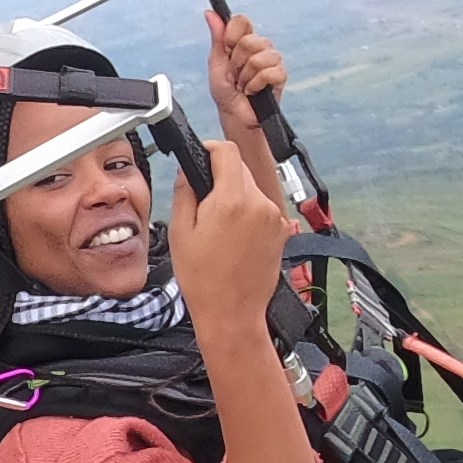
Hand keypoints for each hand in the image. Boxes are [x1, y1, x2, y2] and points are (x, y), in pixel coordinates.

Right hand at [168, 136, 289, 329]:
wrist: (232, 313)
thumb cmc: (204, 280)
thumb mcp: (180, 232)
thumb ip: (184, 192)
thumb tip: (187, 171)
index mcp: (231, 200)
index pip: (227, 151)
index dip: (210, 149)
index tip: (201, 157)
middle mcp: (259, 204)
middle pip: (240, 168)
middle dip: (220, 177)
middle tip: (203, 203)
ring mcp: (274, 217)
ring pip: (251, 188)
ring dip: (235, 196)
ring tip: (219, 227)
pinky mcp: (281, 230)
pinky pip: (262, 208)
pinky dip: (248, 213)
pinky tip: (234, 237)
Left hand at [202, 9, 288, 135]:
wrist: (235, 115)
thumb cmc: (226, 91)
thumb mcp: (216, 63)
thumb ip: (217, 37)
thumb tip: (210, 14)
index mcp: (243, 40)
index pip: (242, 21)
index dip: (232, 34)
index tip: (227, 48)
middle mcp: (261, 47)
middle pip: (249, 41)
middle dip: (236, 63)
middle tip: (235, 75)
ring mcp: (272, 60)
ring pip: (258, 59)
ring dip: (245, 77)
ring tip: (244, 84)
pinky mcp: (281, 75)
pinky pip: (268, 73)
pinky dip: (255, 85)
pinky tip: (253, 91)